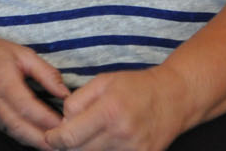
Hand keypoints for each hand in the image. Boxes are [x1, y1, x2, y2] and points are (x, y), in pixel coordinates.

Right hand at [0, 31, 68, 147]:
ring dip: (36, 142)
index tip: (65, 124)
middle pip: (20, 127)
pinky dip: (26, 138)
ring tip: (56, 145)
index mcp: (3, 81)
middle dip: (43, 139)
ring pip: (15, 133)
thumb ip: (46, 73)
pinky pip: (10, 131)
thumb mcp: (24, 54)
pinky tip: (41, 139)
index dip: (46, 118)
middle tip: (64, 143)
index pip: (26, 106)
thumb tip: (65, 93)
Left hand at [43, 65, 191, 150]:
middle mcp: (122, 134)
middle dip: (69, 145)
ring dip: (86, 149)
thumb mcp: (103, 81)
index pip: (70, 137)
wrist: (174, 97)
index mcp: (109, 111)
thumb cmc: (136, 86)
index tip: (51, 137)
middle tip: (70, 134)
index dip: (54, 139)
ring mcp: (134, 150)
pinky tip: (105, 141)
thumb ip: (77, 101)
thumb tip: (62, 122)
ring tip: (91, 134)